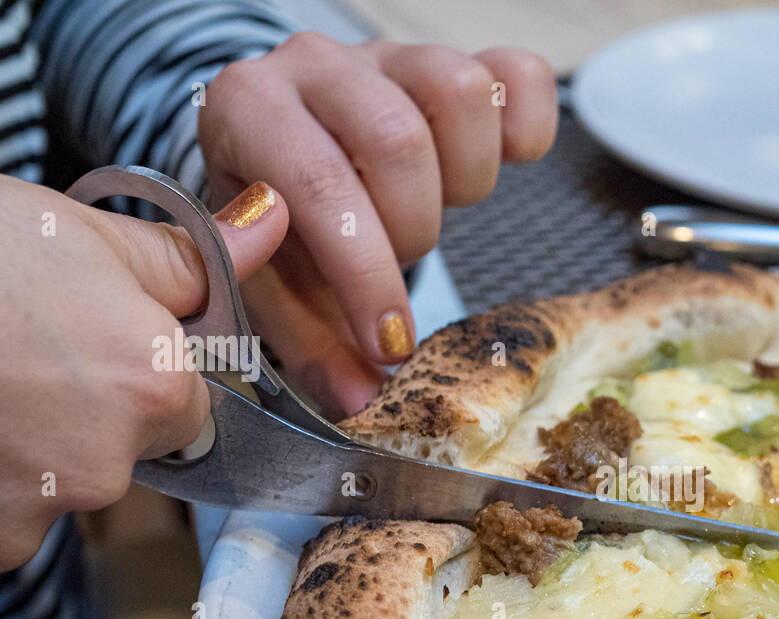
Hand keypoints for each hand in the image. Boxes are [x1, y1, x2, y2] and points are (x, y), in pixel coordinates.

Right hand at [0, 175, 287, 568]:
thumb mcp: (82, 233)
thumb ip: (190, 259)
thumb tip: (270, 224)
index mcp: (156, 392)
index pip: (188, 407)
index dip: (140, 373)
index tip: (85, 339)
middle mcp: (105, 468)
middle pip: (121, 452)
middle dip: (81, 413)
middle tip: (16, 351)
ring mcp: (30, 512)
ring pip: (53, 486)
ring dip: (24, 447)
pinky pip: (3, 516)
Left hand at [198, 34, 557, 417]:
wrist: (286, 159)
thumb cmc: (282, 224)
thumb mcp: (276, 286)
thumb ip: (309, 342)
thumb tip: (360, 400)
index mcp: (250, 110)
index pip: (321, 186)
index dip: (366, 274)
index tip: (389, 343)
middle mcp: (317, 65)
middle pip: (400, 140)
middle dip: (412, 230)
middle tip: (395, 260)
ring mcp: (391, 55)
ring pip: (460, 92)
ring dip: (464, 178)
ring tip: (434, 208)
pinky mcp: (454, 58)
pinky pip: (519, 77)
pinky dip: (525, 128)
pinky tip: (497, 164)